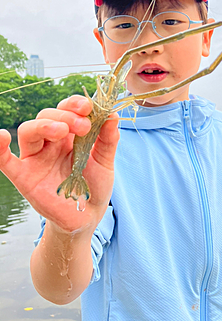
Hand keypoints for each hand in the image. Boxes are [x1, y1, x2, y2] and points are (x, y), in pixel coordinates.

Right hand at [0, 95, 119, 233]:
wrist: (87, 216)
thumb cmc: (94, 186)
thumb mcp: (105, 161)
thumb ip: (108, 139)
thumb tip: (113, 115)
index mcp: (69, 134)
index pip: (66, 109)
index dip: (74, 104)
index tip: (88, 107)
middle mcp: (50, 142)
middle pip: (47, 116)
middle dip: (65, 116)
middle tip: (83, 126)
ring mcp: (36, 158)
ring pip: (29, 131)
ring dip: (43, 125)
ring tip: (61, 129)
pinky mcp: (24, 177)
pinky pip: (5, 161)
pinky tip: (2, 137)